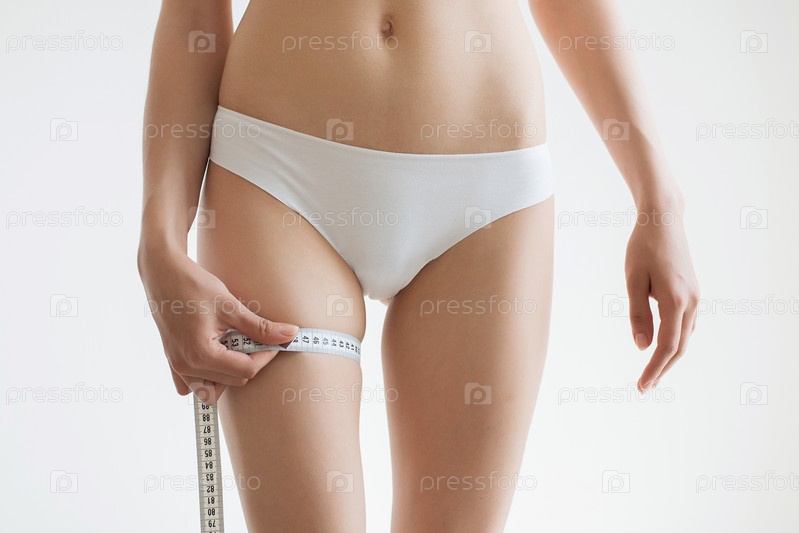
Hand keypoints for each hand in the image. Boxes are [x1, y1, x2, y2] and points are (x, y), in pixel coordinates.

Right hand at [139, 248, 298, 404]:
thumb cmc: (193, 285)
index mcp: (201, 354)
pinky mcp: (172, 363)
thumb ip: (261, 327)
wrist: (162, 273)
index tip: (274, 340)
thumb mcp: (231, 306)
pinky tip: (217, 354)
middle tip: (254, 337)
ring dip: (230, 373)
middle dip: (250, 361)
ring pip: (215, 389)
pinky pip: (194, 385)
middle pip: (234, 380)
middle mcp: (186, 367)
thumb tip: (291, 335)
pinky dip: (209, 377)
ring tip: (234, 346)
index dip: (266, 356)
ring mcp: (177, 367)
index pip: (246, 370)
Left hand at [625, 208, 698, 391]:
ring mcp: (695, 298)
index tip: (642, 386)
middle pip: (679, 347)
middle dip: (662, 369)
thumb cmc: (642, 248)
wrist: (664, 221)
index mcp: (674, 300)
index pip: (666, 346)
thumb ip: (637, 314)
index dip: (654, 369)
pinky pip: (687, 325)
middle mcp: (690, 302)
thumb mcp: (633, 280)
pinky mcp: (693, 292)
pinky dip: (677, 341)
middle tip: (644, 387)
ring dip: (670, 357)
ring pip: (685, 337)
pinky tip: (665, 347)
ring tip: (653, 373)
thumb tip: (642, 347)